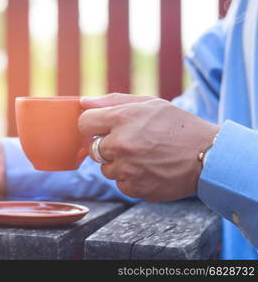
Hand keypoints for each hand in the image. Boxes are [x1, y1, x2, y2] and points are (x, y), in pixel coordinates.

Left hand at [78, 93, 219, 201]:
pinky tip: (148, 169)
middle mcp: (121, 144)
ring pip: (105, 169)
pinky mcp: (135, 188)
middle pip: (93, 148)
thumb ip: (112, 101)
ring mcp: (127, 168)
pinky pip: (120, 183)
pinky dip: (130, 178)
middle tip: (131, 142)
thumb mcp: (148, 103)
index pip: (84, 123)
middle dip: (107, 145)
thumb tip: (83, 102)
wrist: (207, 155)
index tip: (101, 128)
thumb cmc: (178, 126)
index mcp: (122, 118)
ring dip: (118, 164)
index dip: (91, 125)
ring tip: (143, 156)